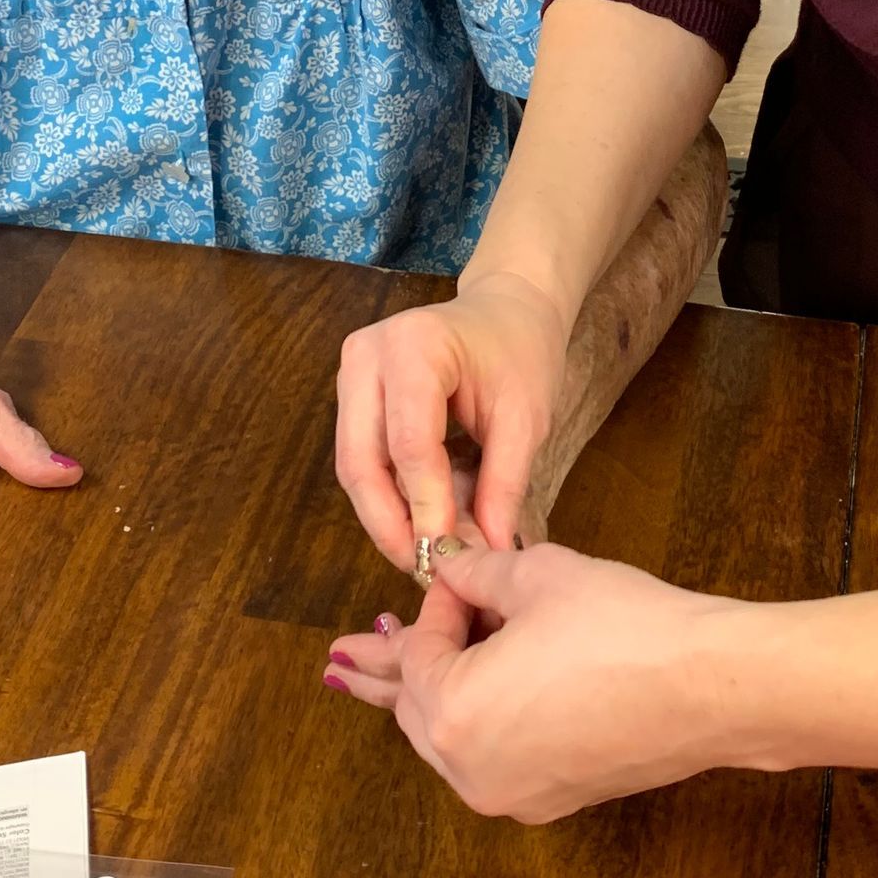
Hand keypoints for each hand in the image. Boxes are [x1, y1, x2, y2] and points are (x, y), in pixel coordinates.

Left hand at [323, 543, 766, 822]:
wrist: (709, 686)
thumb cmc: (623, 627)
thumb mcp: (535, 577)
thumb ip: (473, 573)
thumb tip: (446, 565)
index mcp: (451, 712)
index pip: (418, 650)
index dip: (435, 605)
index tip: (453, 576)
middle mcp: (469, 768)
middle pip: (414, 707)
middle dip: (394, 666)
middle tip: (349, 649)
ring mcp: (510, 793)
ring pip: (447, 740)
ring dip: (428, 698)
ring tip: (387, 678)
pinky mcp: (551, 798)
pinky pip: (489, 758)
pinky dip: (474, 723)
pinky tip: (476, 700)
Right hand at [335, 271, 568, 566]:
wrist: (506, 308)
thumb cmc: (521, 352)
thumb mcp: (526, 418)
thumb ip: (503, 485)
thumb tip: (488, 556)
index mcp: (414, 346)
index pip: (409, 443)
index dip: (425, 507)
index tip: (446, 558)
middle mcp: (366, 355)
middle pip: (361, 461)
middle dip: (390, 524)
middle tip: (425, 570)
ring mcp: (350, 371)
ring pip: (353, 466)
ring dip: (385, 517)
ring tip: (425, 555)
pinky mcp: (350, 392)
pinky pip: (359, 457)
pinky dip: (385, 497)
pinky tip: (416, 524)